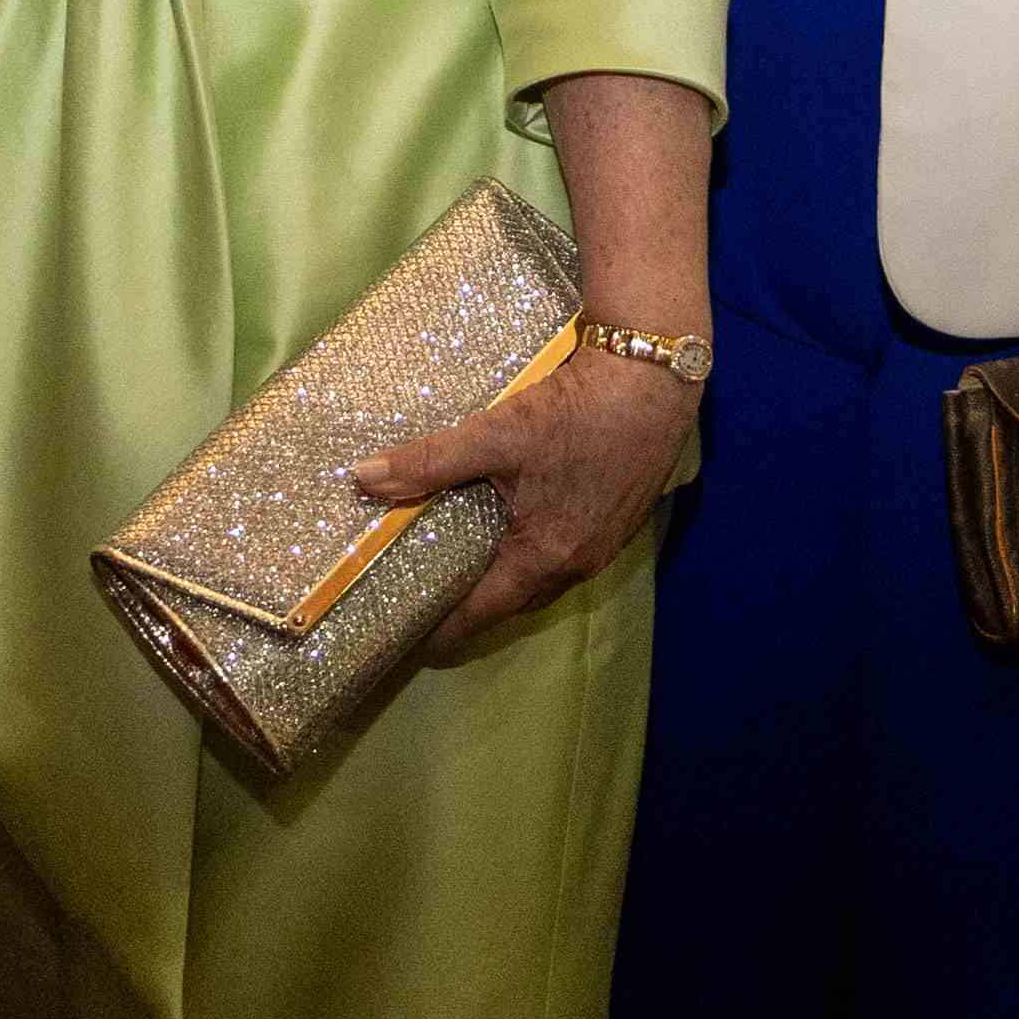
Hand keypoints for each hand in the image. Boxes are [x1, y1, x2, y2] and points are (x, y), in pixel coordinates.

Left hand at [349, 349, 701, 645]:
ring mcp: (607, 543)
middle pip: (517, 600)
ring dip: (511, 578)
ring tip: (472, 565)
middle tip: (434, 599)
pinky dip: (540, 552)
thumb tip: (363, 479)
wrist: (655, 376)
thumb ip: (429, 460)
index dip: (448, 629)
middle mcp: (580, 562)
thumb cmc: (577, 409)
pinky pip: (572, 553)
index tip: (414, 642)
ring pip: (547, 578)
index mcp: (546, 554)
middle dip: (478, 607)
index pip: (485, 612)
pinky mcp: (623, 518)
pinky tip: (524, 525)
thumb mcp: (496, 432)